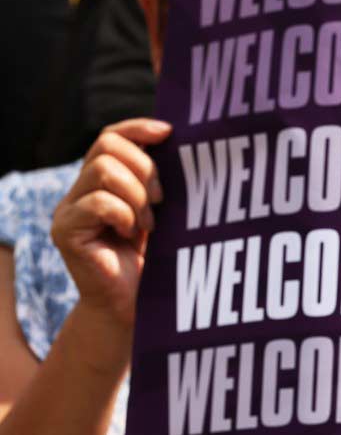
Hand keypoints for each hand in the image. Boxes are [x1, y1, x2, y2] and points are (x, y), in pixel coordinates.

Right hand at [51, 119, 170, 325]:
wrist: (137, 306)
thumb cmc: (157, 261)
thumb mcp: (165, 212)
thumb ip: (162, 181)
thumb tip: (182, 142)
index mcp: (104, 181)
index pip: (112, 135)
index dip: (138, 127)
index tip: (170, 132)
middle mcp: (81, 189)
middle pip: (107, 145)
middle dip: (144, 167)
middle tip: (161, 200)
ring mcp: (69, 209)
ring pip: (102, 169)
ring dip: (136, 193)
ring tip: (148, 223)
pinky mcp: (65, 230)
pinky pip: (98, 202)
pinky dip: (123, 214)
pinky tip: (131, 235)